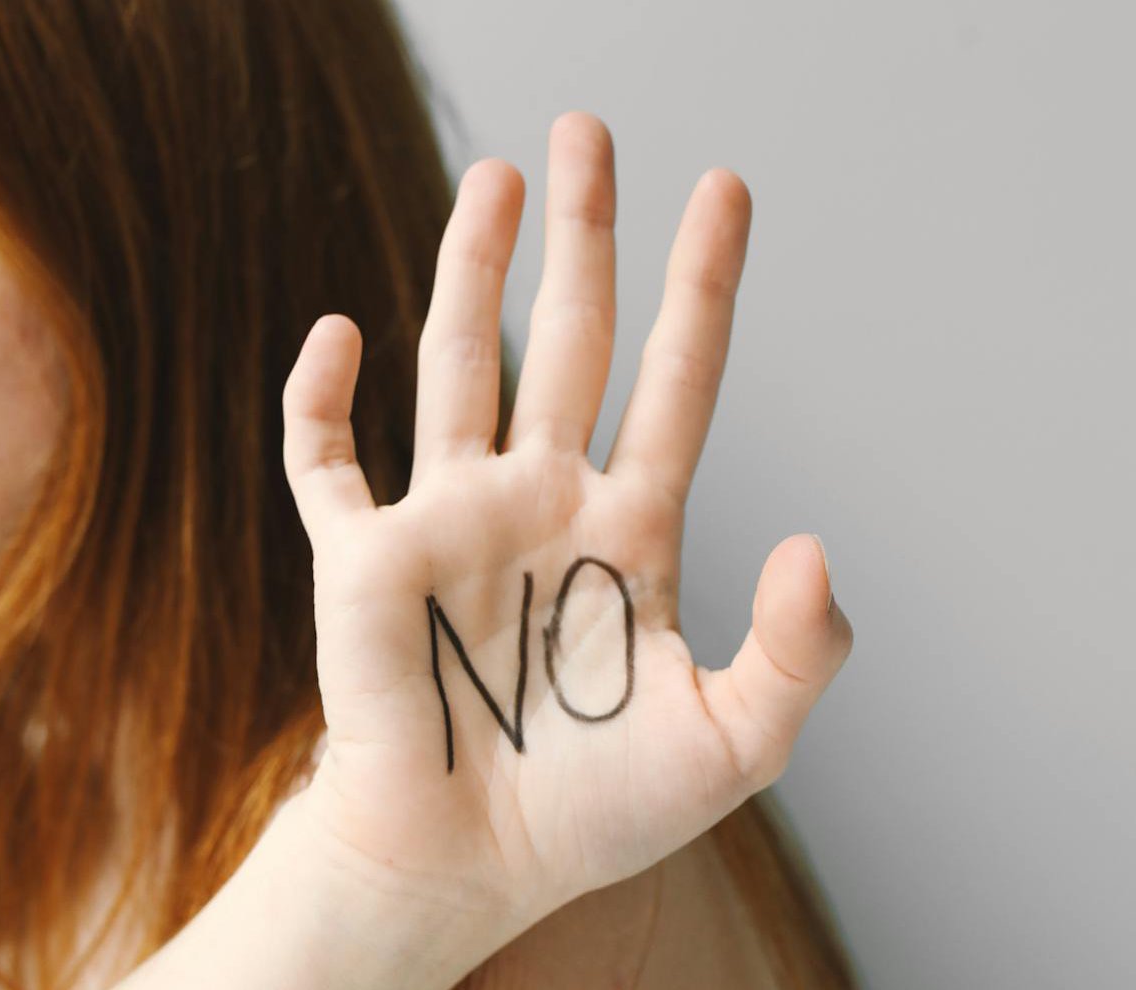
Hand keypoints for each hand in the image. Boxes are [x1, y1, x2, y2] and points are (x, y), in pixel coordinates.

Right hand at [280, 111, 852, 970]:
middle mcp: (544, 500)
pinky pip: (324, 459)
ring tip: (498, 172)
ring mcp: (449, 519)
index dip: (705, 284)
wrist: (469, 869)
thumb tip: (815, 542)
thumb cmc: (595, 813)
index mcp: (631, 529)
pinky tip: (338, 334)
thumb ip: (798, 653)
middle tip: (588, 129)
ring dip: (472, 264)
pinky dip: (320, 399)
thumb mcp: (734, 745)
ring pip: (460, 360)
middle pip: (570, 336)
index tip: (725, 188)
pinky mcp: (359, 558)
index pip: (676, 378)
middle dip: (584, 235)